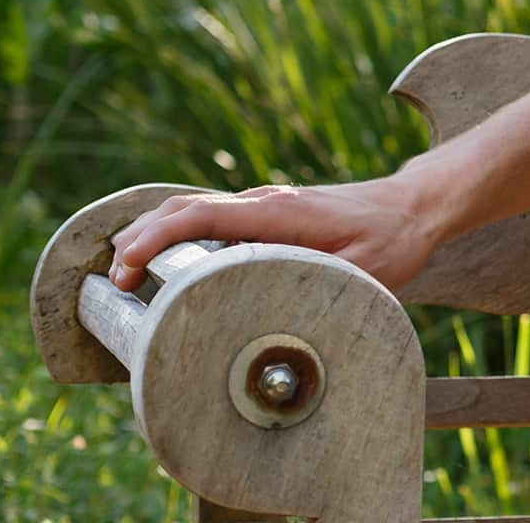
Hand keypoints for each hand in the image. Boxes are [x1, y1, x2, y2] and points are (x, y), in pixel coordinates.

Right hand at [108, 176, 445, 292]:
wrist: (415, 205)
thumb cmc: (392, 239)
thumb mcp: (365, 273)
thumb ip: (323, 292)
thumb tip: (285, 325)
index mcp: (279, 214)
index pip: (202, 217)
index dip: (157, 238)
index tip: (127, 266)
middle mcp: (264, 203)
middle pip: (184, 209)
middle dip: (140, 239)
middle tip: (113, 281)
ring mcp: (263, 206)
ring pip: (193, 209)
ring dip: (153, 234)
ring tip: (123, 274)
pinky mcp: (266, 215)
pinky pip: (210, 218)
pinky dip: (175, 233)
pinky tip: (161, 262)